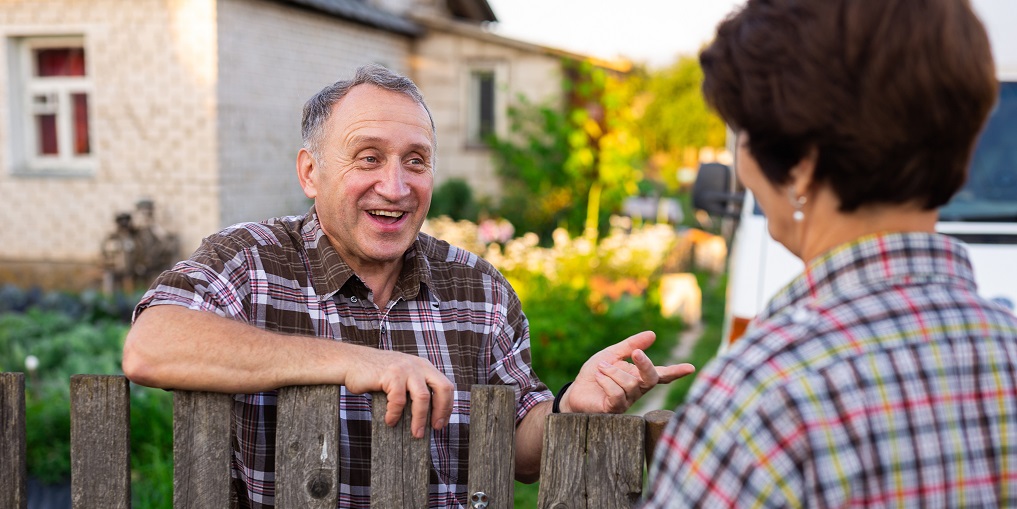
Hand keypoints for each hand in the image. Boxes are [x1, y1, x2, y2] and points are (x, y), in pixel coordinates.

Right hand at [342, 346, 453, 438]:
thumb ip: (414, 387)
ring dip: (420, 419)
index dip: (447, 406)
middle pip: (442, 388)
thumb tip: (428, 416)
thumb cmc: (375, 375)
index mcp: (424, 366)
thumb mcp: (402, 377)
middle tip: (436, 427)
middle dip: (442, 410)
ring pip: (423, 397)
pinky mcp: (391, 374)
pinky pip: (399, 400)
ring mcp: (405, 368)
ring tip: (416, 433)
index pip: (445, 386)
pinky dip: (395, 414)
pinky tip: (389, 421)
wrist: (350, 362)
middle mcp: (418, 365)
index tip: (441, 422)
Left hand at [560, 330, 694, 413]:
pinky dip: (606, 381)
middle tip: (637, 353)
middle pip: (651, 378)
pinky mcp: (614, 410)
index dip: (676, 372)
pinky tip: (598, 377)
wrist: (575, 392)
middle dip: (646, 364)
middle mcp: (637, 391)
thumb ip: (630, 346)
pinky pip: (617, 394)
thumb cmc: (596, 375)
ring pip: (630, 384)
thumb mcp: (611, 355)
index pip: (662, 375)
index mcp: (639, 377)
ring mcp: (627, 402)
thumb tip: (652, 334)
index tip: (691, 368)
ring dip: (613, 371)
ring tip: (601, 368)